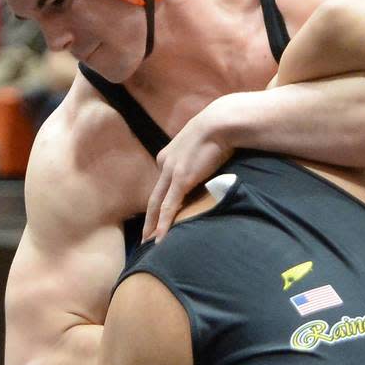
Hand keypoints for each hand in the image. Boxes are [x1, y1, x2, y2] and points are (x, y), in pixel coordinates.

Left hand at [143, 108, 233, 242]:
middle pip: (154, 196)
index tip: (159, 214)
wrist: (220, 122)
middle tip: (145, 236)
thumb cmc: (219, 129)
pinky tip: (161, 237)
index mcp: (169, 155)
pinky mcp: (181, 179)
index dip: (160, 200)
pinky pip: (169, 206)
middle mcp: (165, 163)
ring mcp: (171, 172)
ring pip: (157, 204)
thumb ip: (201, 155)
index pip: (163, 182)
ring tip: (148, 242)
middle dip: (149, 217)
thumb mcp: (204, 142)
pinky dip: (164, 223)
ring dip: (152, 224)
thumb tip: (212, 161)